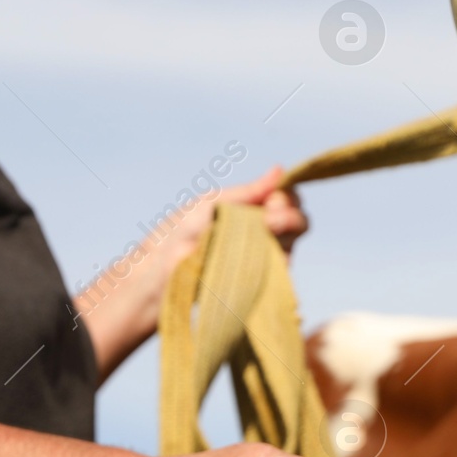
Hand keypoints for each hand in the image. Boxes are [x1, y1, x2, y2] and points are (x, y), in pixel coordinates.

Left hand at [74, 165, 310, 381]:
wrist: (158, 277)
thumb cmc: (176, 237)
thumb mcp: (212, 205)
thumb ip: (249, 192)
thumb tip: (280, 170)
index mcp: (249, 211)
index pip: (286, 198)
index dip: (286, 198)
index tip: (270, 202)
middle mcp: (260, 235)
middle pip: (297, 222)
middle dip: (290, 217)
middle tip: (269, 222)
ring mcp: (261, 261)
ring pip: (292, 247)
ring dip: (282, 240)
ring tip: (256, 243)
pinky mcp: (257, 286)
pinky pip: (282, 275)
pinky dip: (280, 265)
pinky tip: (264, 262)